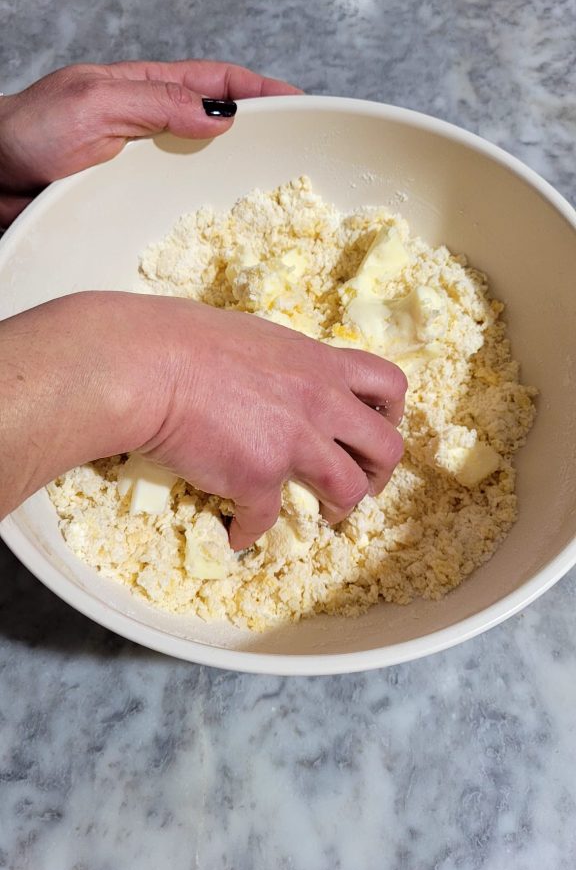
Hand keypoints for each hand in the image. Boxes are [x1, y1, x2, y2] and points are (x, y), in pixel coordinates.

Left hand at [0, 59, 301, 226]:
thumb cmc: (28, 131)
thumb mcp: (95, 102)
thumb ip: (157, 103)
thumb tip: (221, 114)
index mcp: (144, 88)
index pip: (214, 80)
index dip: (259, 87)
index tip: (300, 102)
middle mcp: (150, 127)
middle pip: (217, 126)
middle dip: (259, 136)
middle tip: (300, 156)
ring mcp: (142, 168)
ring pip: (200, 171)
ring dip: (234, 181)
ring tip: (274, 198)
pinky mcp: (130, 203)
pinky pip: (175, 207)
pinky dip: (202, 216)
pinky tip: (223, 230)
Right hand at [0, 292, 405, 548]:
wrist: (148, 366)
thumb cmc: (184, 339)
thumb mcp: (254, 338)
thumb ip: (282, 365)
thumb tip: (276, 380)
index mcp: (320, 364)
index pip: (389, 385)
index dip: (391, 415)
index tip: (377, 429)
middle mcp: (320, 403)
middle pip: (387, 447)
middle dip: (380, 473)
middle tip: (361, 484)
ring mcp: (294, 444)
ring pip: (348, 491)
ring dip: (341, 510)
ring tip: (325, 516)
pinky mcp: (258, 478)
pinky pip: (267, 520)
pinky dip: (252, 530)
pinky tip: (237, 531)